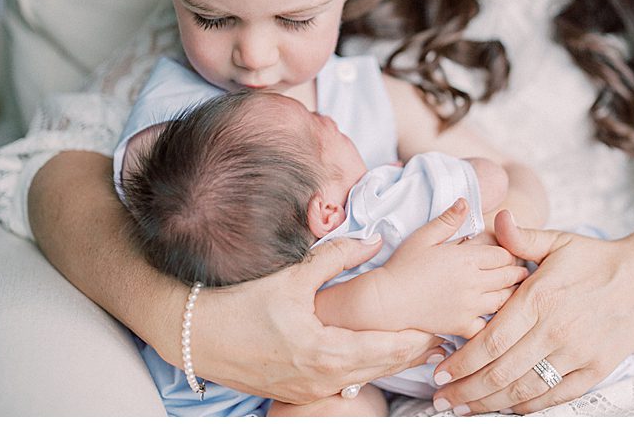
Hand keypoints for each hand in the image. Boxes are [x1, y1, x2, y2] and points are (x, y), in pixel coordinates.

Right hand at [188, 235, 441, 403]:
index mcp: (326, 351)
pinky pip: (341, 385)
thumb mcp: (292, 276)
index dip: (415, 338)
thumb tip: (374, 239)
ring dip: (388, 363)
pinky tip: (372, 357)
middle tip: (438, 337)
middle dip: (410, 352)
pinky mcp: (296, 394)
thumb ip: (337, 256)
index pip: (386, 349)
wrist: (195, 336)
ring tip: (414, 346)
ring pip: (363, 379)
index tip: (438, 325)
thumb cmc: (241, 304)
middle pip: (381, 368)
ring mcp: (308, 391)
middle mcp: (322, 378)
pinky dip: (363, 371)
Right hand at [373, 198, 528, 338]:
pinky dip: (493, 322)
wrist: (386, 300)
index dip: (509, 253)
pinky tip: (492, 317)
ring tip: (511, 291)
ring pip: (504, 301)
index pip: (504, 255)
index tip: (508, 254)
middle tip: (520, 272)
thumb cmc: (403, 266)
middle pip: (509, 277)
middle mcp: (473, 283)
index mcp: (466, 259)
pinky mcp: (461, 326)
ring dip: (510, 294)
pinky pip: (487, 326)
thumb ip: (448, 220)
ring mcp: (469, 307)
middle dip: (516, 272)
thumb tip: (465, 202)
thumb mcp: (423, 236)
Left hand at [431, 210, 633, 414]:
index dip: (462, 361)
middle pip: (501, 372)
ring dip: (489, 404)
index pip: (491, 340)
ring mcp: (577, 354)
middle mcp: (556, 330)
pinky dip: (527, 407)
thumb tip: (497, 219)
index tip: (439, 371)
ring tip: (464, 409)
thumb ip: (522, 237)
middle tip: (441, 399)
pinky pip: (555, 396)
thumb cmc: (596, 258)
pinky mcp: (595, 370)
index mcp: (540, 298)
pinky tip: (506, 408)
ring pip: (524, 389)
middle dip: (465, 389)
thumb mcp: (558, 240)